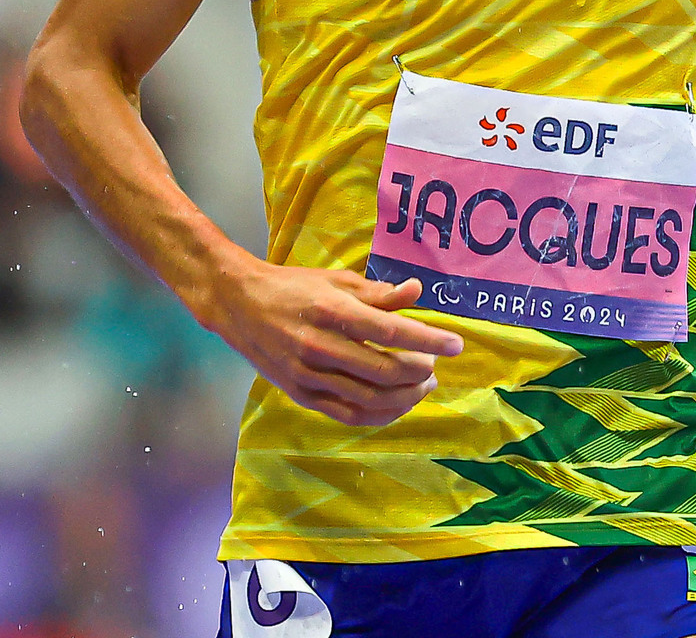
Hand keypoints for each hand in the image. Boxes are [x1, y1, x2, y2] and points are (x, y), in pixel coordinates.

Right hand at [203, 262, 464, 426]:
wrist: (239, 305)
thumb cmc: (293, 287)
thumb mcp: (336, 280)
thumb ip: (378, 292)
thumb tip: (416, 292)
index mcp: (332, 311)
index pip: (391, 332)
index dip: (428, 340)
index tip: (456, 345)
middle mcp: (319, 346)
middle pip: (384, 370)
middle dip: (420, 371)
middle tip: (435, 365)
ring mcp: (308, 374)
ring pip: (369, 398)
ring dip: (405, 397)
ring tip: (423, 386)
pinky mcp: (300, 394)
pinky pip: (347, 414)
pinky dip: (378, 415)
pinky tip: (397, 405)